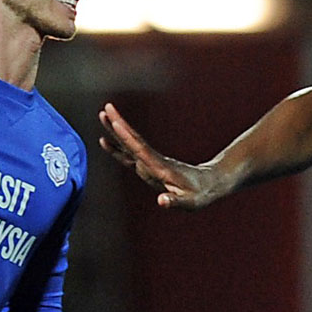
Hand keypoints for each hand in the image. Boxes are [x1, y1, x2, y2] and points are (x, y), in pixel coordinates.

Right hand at [97, 103, 225, 209]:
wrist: (208, 183)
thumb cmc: (198, 195)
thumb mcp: (189, 202)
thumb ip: (174, 202)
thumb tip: (161, 201)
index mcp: (160, 168)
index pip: (141, 150)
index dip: (128, 138)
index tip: (117, 123)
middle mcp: (154, 161)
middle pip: (133, 141)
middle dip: (119, 125)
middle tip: (106, 108)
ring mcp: (151, 161)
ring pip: (130, 143)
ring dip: (116, 129)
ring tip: (102, 115)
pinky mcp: (149, 165)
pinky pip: (129, 153)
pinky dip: (117, 146)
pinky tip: (106, 141)